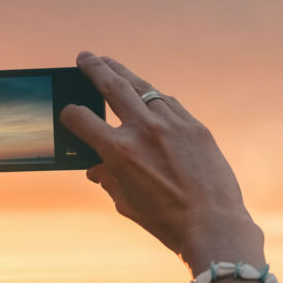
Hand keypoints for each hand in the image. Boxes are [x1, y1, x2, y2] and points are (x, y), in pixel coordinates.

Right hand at [59, 52, 263, 272]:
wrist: (214, 224)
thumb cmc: (166, 221)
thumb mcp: (126, 203)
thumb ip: (108, 179)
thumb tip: (96, 168)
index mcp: (119, 152)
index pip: (82, 119)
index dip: (70, 114)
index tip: (69, 112)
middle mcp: (144, 130)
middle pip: (111, 86)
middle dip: (94, 69)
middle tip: (84, 58)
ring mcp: (172, 124)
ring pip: (142, 88)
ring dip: (123, 74)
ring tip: (110, 65)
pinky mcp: (194, 126)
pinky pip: (168, 103)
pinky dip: (153, 97)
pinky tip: (146, 94)